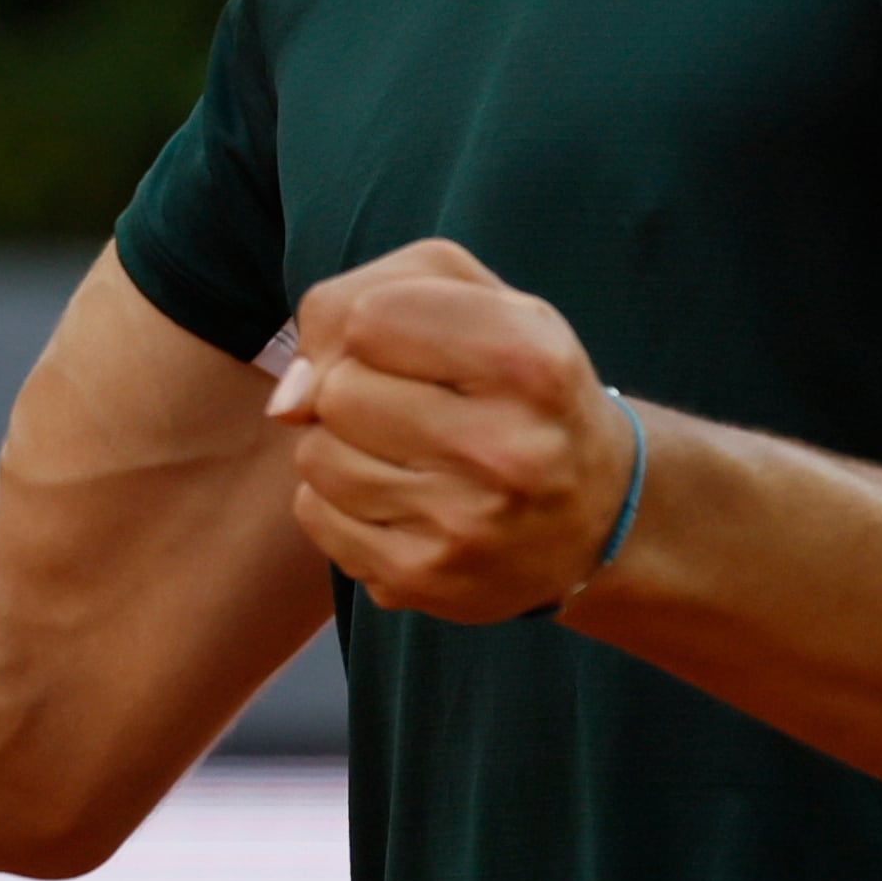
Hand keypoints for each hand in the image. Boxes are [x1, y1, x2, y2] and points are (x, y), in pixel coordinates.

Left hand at [266, 239, 639, 622]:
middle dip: (356, 386)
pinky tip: (397, 497)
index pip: (368, 317)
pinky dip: (337, 499)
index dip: (374, 325)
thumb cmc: (518, 384)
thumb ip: (361, 303)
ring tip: (405, 450)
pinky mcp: (425, 579)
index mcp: (530, 358)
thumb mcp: (477, 301)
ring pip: (316, 454)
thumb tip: (287, 402)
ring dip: (341, 443)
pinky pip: (315, 514)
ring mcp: (465, 523)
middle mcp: (509, 447)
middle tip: (414, 404)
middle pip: (337, 389)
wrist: (594, 511)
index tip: (414, 345)